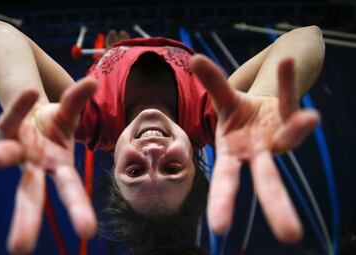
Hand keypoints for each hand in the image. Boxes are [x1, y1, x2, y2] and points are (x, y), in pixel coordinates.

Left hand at [0, 78, 97, 253]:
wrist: (30, 114)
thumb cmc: (54, 125)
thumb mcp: (69, 117)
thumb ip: (78, 101)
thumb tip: (93, 81)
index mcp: (58, 166)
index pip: (70, 192)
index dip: (78, 211)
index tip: (87, 232)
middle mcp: (35, 164)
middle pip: (31, 194)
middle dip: (27, 219)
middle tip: (20, 249)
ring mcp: (17, 147)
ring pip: (7, 157)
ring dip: (2, 157)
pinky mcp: (4, 128)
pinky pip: (12, 116)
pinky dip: (22, 105)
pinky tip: (32, 92)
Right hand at [190, 55, 319, 241]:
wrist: (261, 109)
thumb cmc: (238, 117)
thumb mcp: (223, 103)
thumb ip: (212, 83)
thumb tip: (194, 58)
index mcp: (233, 154)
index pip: (227, 181)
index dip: (223, 202)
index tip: (219, 228)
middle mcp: (258, 153)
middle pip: (267, 180)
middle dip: (277, 206)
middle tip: (290, 236)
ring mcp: (278, 138)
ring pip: (291, 139)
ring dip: (298, 129)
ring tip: (308, 118)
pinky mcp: (292, 118)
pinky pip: (289, 99)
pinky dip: (287, 83)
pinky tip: (286, 63)